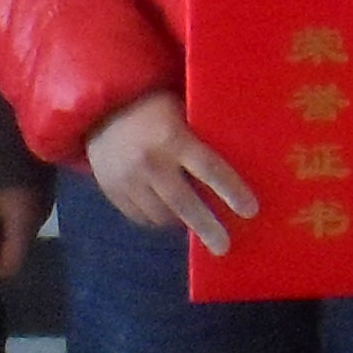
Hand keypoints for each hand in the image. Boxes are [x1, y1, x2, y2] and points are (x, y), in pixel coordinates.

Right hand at [87, 90, 255, 252]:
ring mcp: (128, 180)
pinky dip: (158, 220)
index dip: (232, 192)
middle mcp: (150, 163)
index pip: (210, 169)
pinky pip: (140, 217)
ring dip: (182, 222)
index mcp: (173, 137)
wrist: (102, 109)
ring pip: (161, 215)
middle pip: (185, 204)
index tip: (251, 211)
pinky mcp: (113, 192)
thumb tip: (238, 159)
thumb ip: (201, 135)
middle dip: (207, 227)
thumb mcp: (182, 109)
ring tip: (197, 226)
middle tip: (223, 247)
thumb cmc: (154, 105)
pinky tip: (170, 217)